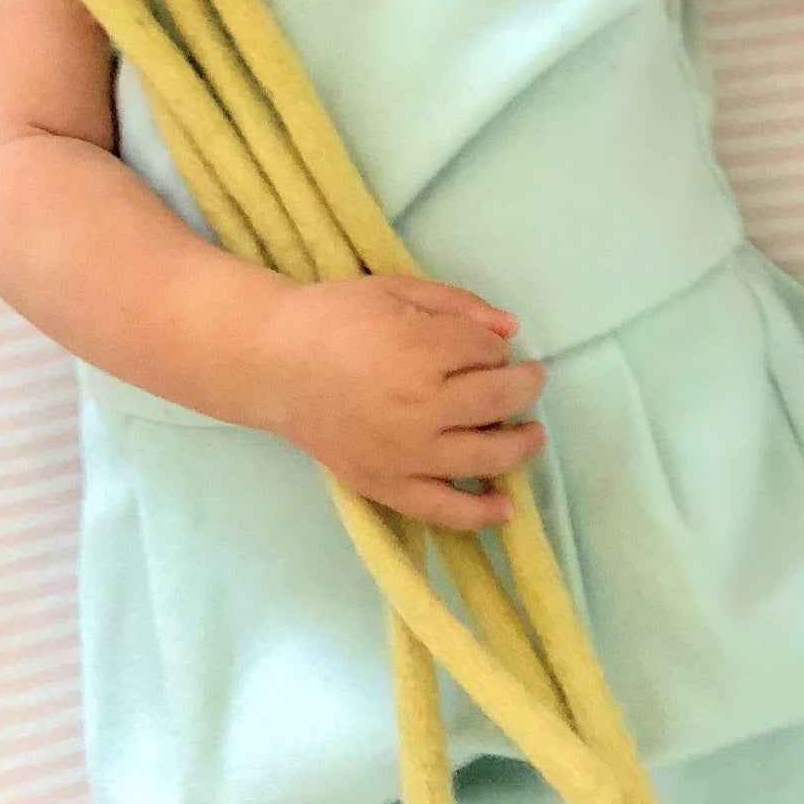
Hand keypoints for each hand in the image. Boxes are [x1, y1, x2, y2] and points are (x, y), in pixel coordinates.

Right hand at [249, 272, 548, 531]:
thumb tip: (512, 330)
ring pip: (487, 456)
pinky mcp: (386, 485)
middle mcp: (419, 405)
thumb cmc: (333, 317)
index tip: (485, 344)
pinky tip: (507, 507)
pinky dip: (481, 513)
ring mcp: (404, 453)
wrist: (271, 363)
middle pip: (499, 399)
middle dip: (523, 385)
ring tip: (532, 433)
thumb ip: (458, 305)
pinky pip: (444, 509)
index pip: (488, 351)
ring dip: (521, 444)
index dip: (495, 345)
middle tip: (530, 379)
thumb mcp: (396, 290)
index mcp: (419, 349)